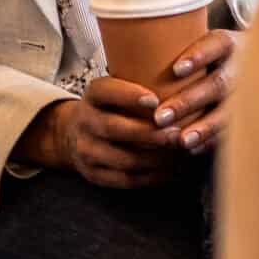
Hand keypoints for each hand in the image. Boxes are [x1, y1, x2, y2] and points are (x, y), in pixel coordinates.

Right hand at [17, 83, 180, 187]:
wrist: (72, 135)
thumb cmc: (110, 108)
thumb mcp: (115, 91)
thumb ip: (140, 84)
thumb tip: (186, 79)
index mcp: (92, 96)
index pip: (105, 91)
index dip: (128, 95)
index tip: (155, 100)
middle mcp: (85, 122)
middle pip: (113, 128)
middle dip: (148, 133)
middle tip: (176, 133)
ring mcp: (86, 151)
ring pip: (123, 159)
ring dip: (155, 158)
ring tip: (179, 154)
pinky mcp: (94, 174)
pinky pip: (126, 179)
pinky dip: (152, 177)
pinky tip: (172, 170)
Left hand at [151, 29, 242, 154]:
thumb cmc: (214, 55)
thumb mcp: (204, 43)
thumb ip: (178, 49)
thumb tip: (124, 56)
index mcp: (230, 44)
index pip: (217, 44)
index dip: (199, 56)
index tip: (176, 70)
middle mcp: (244, 66)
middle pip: (220, 82)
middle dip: (190, 100)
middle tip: (160, 117)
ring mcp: (251, 91)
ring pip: (230, 110)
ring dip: (204, 126)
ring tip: (180, 140)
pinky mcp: (251, 113)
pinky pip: (234, 129)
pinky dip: (212, 139)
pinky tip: (192, 149)